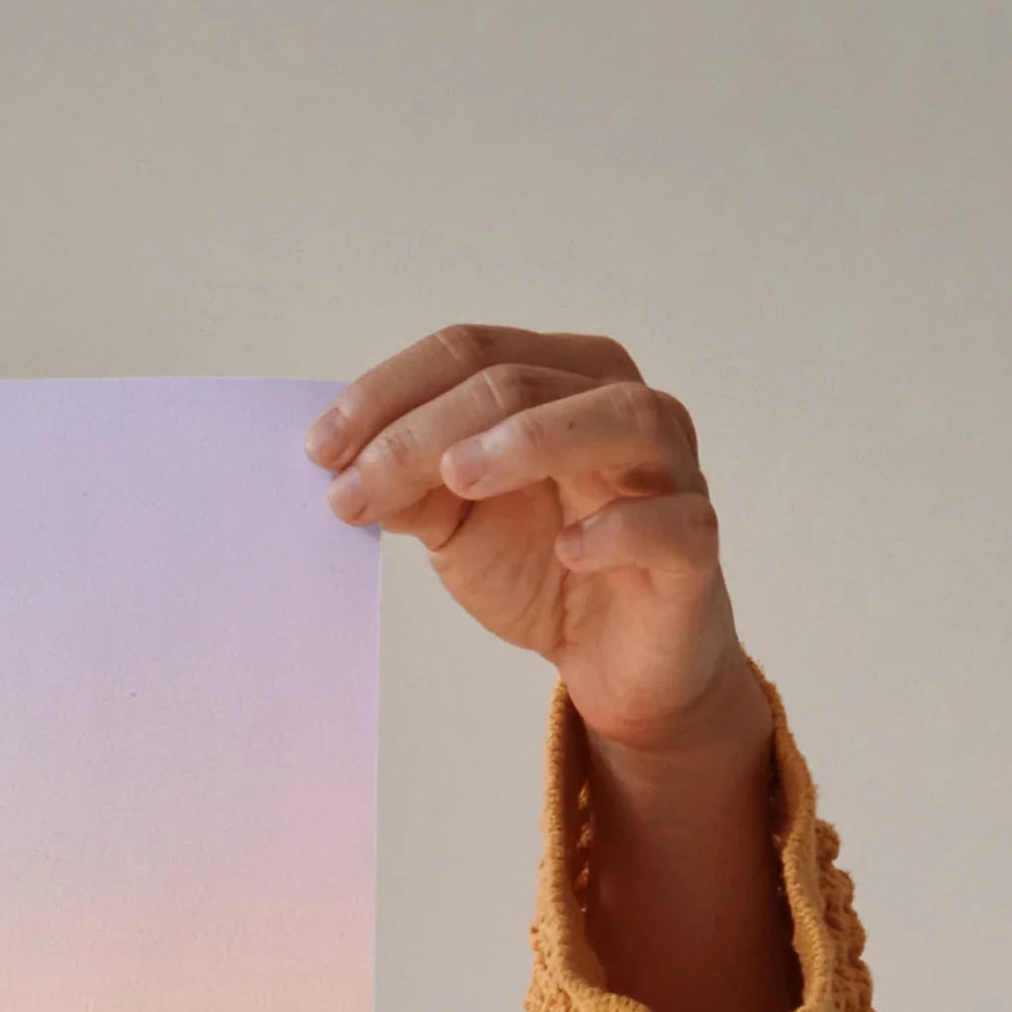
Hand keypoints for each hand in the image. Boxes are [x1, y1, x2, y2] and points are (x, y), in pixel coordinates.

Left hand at [313, 325, 794, 1011]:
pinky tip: (569, 548)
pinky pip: (670, 521)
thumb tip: (342, 465)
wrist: (613, 659)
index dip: (389, 393)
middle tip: (355, 485)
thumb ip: (411, 486)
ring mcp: (669, 471)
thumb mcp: (457, 523)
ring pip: (616, 419)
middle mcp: (621, 405)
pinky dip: (619, 528)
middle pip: (522, 382)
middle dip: (426, 431)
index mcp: (560, 380)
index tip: (318, 450)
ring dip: (530, 440)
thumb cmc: (543, 566)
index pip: (470, 352)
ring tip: (457, 477)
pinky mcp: (693, 546)